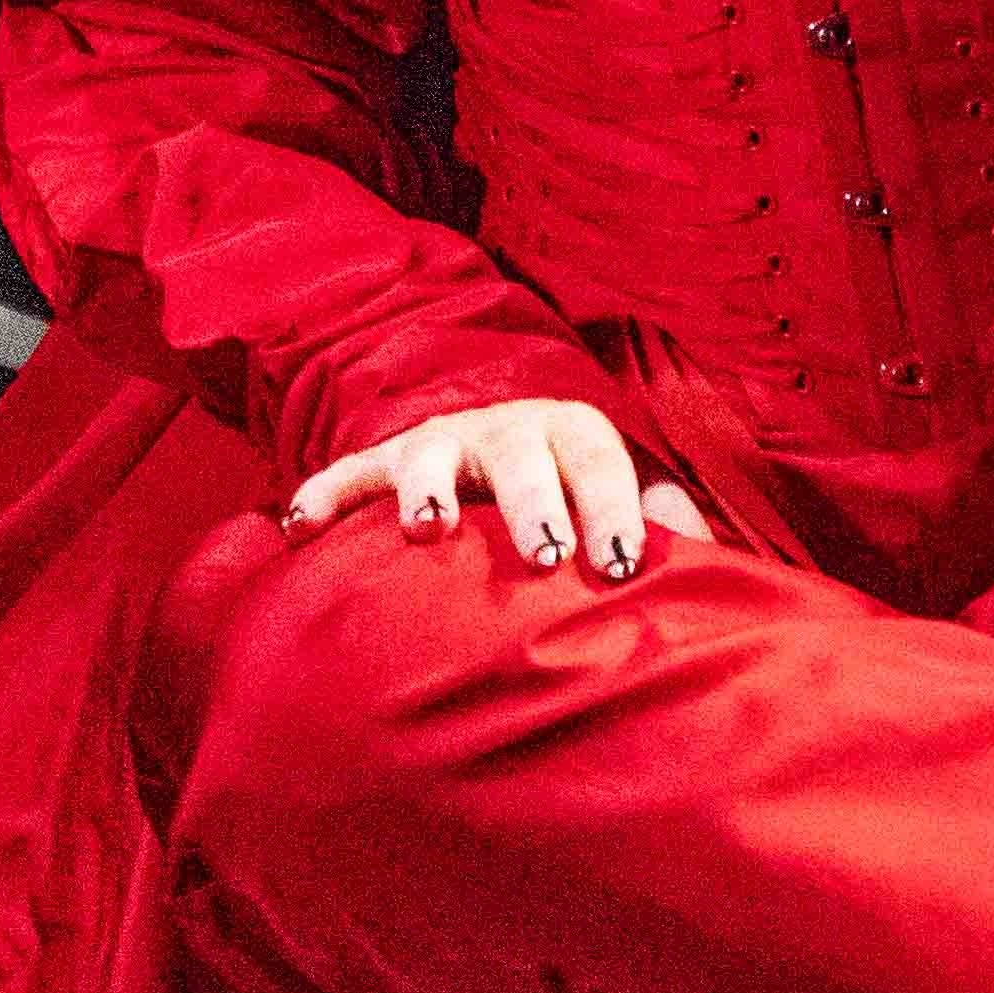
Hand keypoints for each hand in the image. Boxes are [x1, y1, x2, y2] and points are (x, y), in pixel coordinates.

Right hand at [285, 401, 710, 583]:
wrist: (505, 453)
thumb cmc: (576, 498)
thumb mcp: (622, 499)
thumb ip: (661, 519)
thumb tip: (693, 539)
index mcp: (575, 433)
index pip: (603, 461)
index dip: (616, 510)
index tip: (624, 565)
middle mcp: (508, 427)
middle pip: (522, 454)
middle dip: (533, 502)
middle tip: (545, 554)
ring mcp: (442, 441)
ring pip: (431, 452)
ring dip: (428, 487)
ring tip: (426, 530)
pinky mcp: (387, 462)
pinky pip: (349, 474)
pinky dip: (325, 495)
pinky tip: (299, 527)